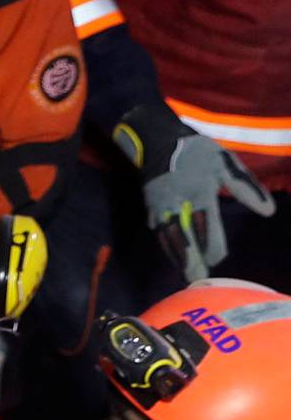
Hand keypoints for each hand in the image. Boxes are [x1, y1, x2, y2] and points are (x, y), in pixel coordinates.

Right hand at [114, 101, 274, 279]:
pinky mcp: (150, 208)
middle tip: (197, 279)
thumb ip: (246, 188)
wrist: (157, 140)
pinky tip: (174, 257)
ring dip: (177, 257)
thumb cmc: (196, 152)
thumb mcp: (225, 163)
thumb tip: (269, 211)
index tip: (218, 259)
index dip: (212, 244)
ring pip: (169, 238)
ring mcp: (160, 207)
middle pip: (184, 237)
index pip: (206, 224)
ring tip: (186, 274)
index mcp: (199, 191)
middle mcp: (178, 203)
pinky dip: (167, 247)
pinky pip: (159, 233)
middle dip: (191, 259)